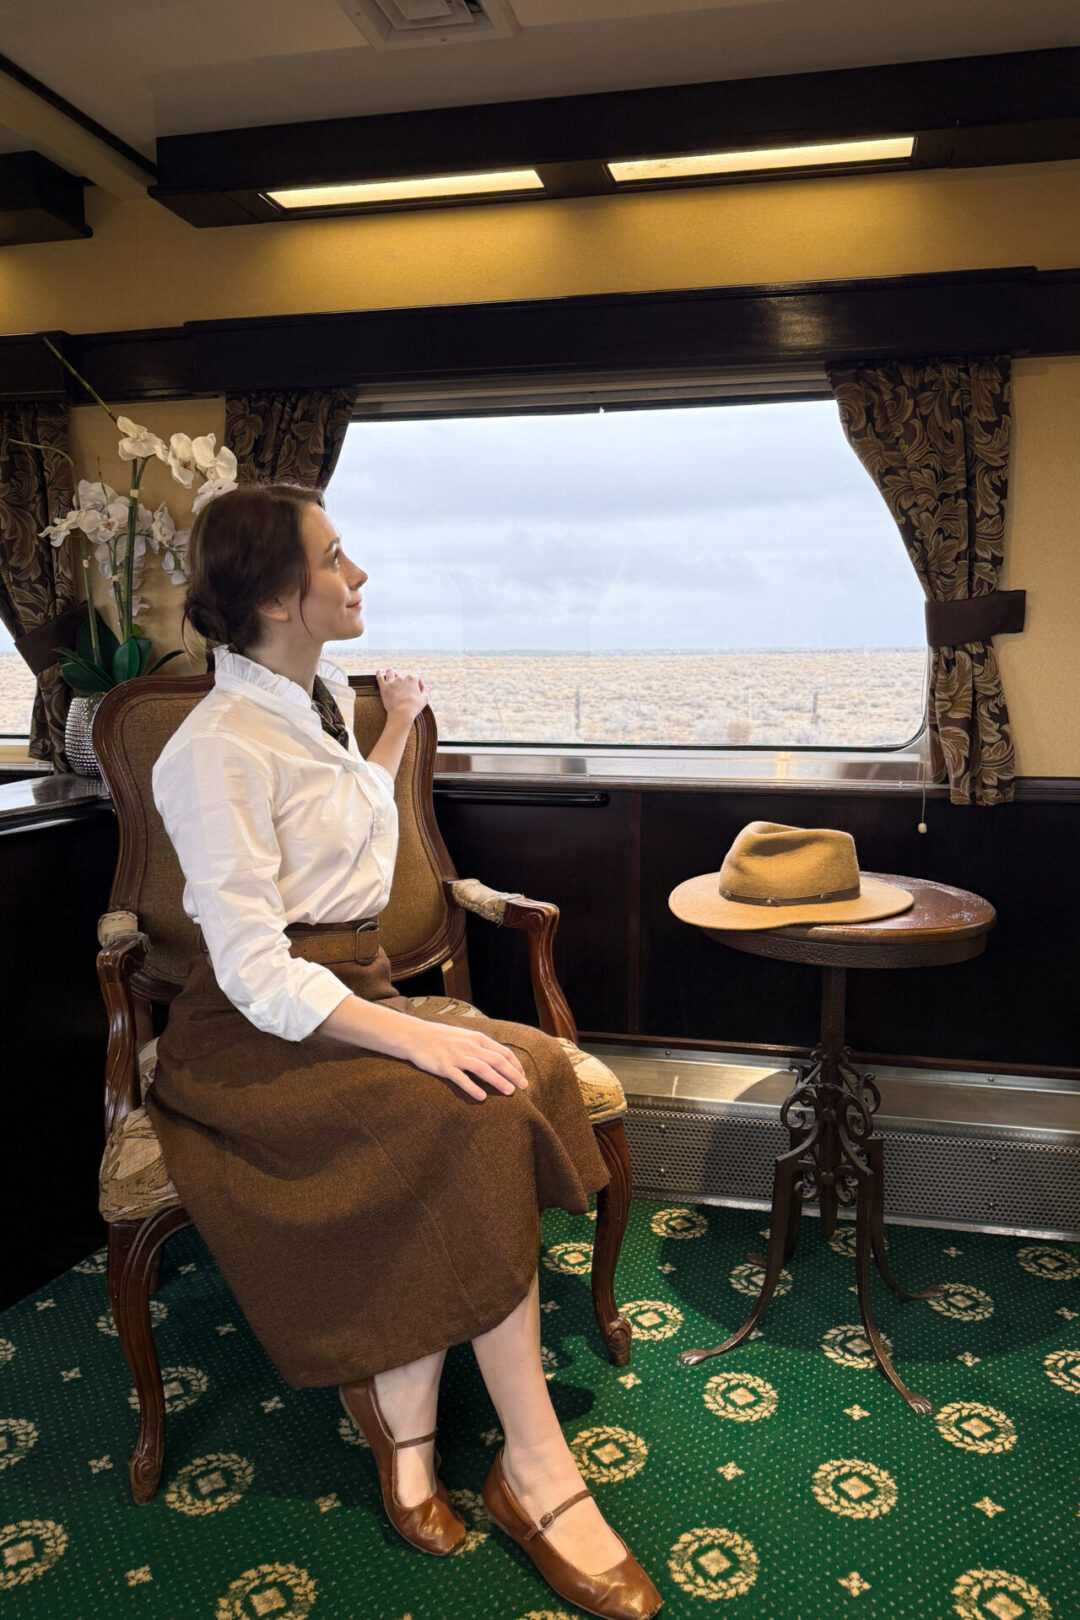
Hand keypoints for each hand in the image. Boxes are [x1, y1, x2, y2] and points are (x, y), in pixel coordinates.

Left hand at [376, 667, 427, 723]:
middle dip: (406, 680)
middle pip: (404, 674)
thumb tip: (429, 687)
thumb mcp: (424, 699)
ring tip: (393, 677)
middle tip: (406, 689)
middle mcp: (402, 677)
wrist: (402, 713)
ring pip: (390, 671)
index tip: (419, 691)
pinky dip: (379, 672)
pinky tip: (380, 671)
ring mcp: (392, 681)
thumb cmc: (414, 707)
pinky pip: (379, 676)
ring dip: (392, 673)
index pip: (417, 677)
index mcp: (412, 679)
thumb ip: (426, 691)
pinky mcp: (384, 687)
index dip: (419, 683)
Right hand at [396, 1019, 528, 1101]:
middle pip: (497, 1060)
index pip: (502, 1051)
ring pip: (483, 1069)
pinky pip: (461, 1078)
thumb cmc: (441, 1037)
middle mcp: (469, 1046)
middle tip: (524, 1087)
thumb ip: (480, 1045)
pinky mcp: (444, 1066)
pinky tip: (482, 1097)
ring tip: (510, 1092)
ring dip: (499, 1080)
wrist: (415, 1035)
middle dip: (513, 1074)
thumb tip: (497, 1057)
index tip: (523, 1075)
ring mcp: (457, 1056)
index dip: (515, 1064)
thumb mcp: (464, 1035)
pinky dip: (473, 1087)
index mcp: (476, 1038)